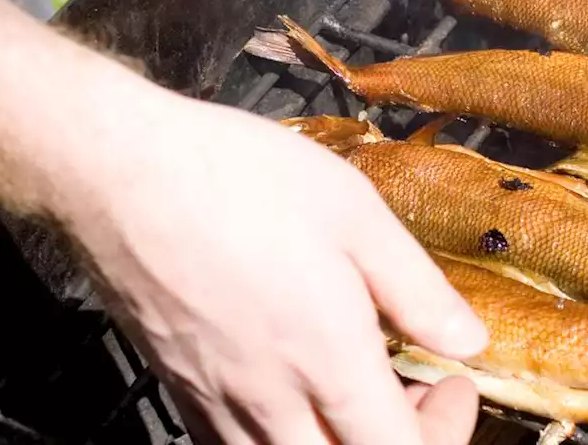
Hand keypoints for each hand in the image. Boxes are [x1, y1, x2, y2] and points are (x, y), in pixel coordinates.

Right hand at [57, 97, 486, 444]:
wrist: (119, 171)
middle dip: (396, 443)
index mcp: (325, 359)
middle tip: (412, 394)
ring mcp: (216, 401)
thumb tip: (467, 339)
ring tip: (351, 391)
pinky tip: (288, 389)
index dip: (446, 431)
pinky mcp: (178, 388)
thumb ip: (416, 289)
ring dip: (337, 442)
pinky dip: (277, 436)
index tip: (454, 384)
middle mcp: (270, 399)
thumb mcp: (354, 214)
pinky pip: (234, 444)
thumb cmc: (233, 178)